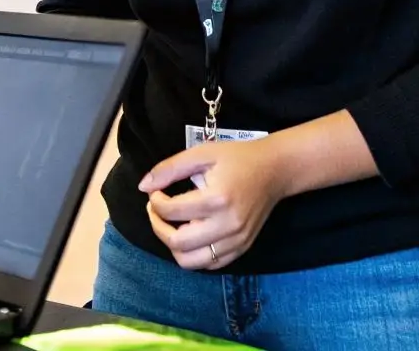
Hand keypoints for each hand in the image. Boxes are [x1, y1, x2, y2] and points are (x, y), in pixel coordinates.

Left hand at [140, 138, 291, 270]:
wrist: (275, 170)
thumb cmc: (237, 158)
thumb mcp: (201, 154)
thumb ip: (170, 168)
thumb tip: (144, 186)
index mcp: (217, 199)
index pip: (171, 212)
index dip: (154, 202)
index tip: (155, 192)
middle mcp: (227, 225)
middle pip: (177, 243)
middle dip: (157, 227)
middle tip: (155, 211)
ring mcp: (237, 241)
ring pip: (191, 261)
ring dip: (173, 246)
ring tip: (170, 226)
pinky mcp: (242, 248)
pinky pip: (210, 264)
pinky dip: (193, 254)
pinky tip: (190, 235)